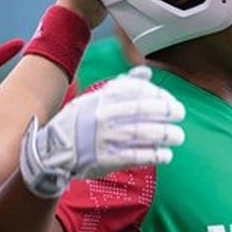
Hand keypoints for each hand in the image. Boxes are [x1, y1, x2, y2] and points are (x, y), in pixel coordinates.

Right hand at [19, 66, 184, 197]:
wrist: (52, 151)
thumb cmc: (79, 122)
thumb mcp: (94, 99)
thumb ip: (122, 86)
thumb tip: (146, 72)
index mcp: (101, 99)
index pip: (136, 90)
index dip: (158, 94)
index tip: (170, 101)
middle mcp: (103, 116)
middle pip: (143, 111)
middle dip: (166, 111)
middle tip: (180, 114)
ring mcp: (104, 138)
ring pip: (143, 133)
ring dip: (166, 135)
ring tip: (178, 136)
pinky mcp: (106, 159)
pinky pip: (136, 156)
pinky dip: (154, 155)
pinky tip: (166, 155)